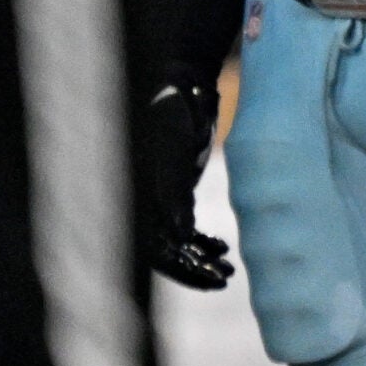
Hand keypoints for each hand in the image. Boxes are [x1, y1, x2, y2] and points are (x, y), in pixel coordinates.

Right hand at [139, 83, 232, 289]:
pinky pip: (183, 226)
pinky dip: (202, 240)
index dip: (180, 269)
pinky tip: (222, 247)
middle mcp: (144, 201)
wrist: (182, 86)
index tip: (212, 280)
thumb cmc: (175, 115)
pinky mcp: (174, 189)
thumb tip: (179, 237)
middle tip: (225, 279)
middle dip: (194, 269)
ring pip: (176, 242)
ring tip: (229, 269)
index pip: (153, 249)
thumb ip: (174, 193)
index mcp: (137, 196)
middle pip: (165, 251)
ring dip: (201, 258)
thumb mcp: (175, 152)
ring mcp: (158, 197)